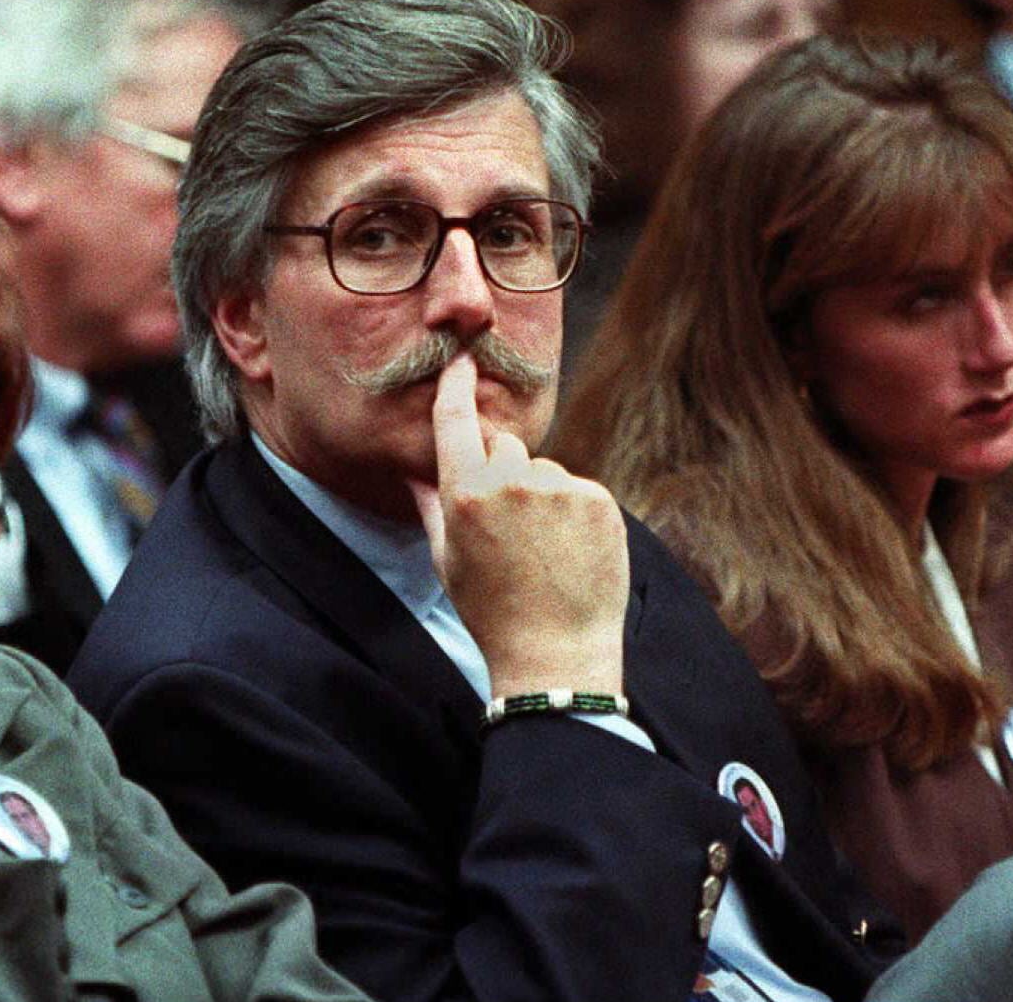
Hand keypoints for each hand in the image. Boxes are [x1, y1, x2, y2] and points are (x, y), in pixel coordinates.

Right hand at [408, 354, 627, 696]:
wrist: (555, 652)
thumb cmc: (491, 611)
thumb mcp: (447, 560)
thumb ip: (431, 506)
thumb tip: (414, 473)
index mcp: (466, 492)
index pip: (457, 420)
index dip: (458, 385)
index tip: (463, 360)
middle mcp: (512, 481)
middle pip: (505, 446)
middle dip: (502, 470)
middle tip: (508, 526)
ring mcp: (560, 488)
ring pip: (545, 470)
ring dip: (541, 496)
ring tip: (543, 551)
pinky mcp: (599, 500)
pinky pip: (579, 490)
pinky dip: (574, 512)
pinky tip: (569, 552)